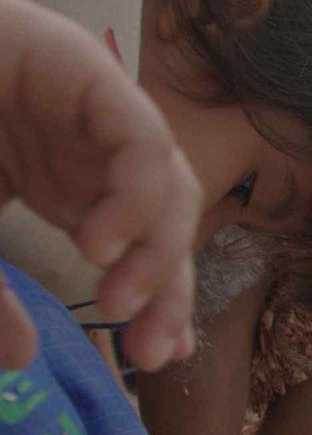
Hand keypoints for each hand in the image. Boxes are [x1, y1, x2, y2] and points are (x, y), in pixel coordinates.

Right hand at [0, 0, 200, 371]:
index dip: (157, 304)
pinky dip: (133, 198)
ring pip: (167, 189)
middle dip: (167, 292)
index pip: (139, 250)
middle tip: (153, 350)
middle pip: (164, 227)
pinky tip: (100, 246)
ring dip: (156, 253)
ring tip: (120, 304)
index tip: (150, 355)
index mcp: (69, 186)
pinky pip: (141, 144)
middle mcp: (94, 154)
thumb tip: (21, 358)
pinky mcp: (94, 76)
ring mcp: (99, 115)